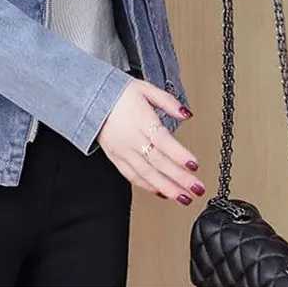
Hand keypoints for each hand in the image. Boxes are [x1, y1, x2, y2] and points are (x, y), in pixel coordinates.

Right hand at [97, 79, 205, 205]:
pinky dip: (147, 186)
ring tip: (184, 198)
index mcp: (140, 119)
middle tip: (197, 189)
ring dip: (167, 188)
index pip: (162, 140)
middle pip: (157, 161)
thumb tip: (186, 114)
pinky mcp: (115, 158)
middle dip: (179, 178)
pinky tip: (162, 192)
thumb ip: (168, 101)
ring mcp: (122, 150)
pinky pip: (132, 176)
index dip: (178, 155)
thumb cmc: (118, 93)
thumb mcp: (145, 88)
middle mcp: (131, 137)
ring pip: (146, 173)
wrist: (90, 98)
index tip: (194, 165)